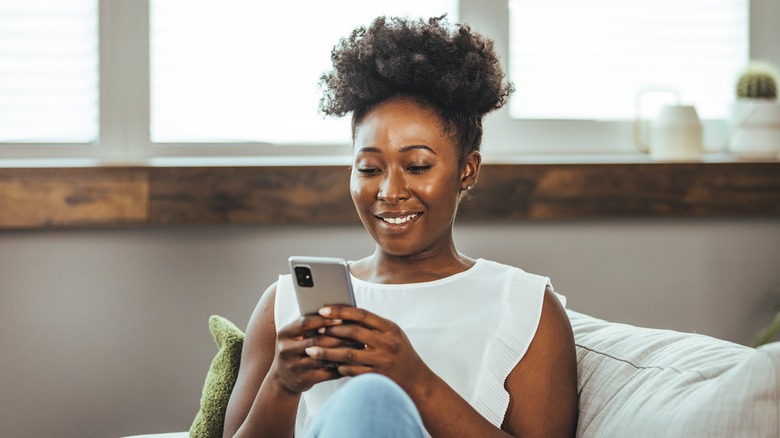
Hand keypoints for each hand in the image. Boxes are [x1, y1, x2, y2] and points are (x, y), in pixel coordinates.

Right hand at [270, 314, 354, 393]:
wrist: (282, 379)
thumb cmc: (296, 350)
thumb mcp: (295, 336)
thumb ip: (310, 325)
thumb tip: (338, 312)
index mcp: (284, 334)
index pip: (305, 323)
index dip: (324, 320)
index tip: (341, 318)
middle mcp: (286, 350)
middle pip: (316, 341)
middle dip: (338, 336)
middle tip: (356, 333)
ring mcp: (293, 366)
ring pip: (323, 358)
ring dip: (342, 352)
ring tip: (357, 347)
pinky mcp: (303, 380)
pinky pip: (326, 373)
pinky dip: (340, 367)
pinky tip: (352, 362)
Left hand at [303, 306, 432, 396]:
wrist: (418, 382)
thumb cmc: (401, 354)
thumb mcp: (393, 335)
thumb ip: (374, 326)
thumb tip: (345, 314)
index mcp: (390, 328)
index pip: (362, 314)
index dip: (341, 311)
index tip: (324, 310)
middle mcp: (387, 343)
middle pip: (353, 332)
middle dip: (331, 330)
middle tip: (315, 330)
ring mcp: (382, 361)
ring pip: (348, 354)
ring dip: (328, 352)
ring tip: (311, 350)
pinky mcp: (377, 377)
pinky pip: (352, 371)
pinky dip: (339, 367)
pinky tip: (329, 365)